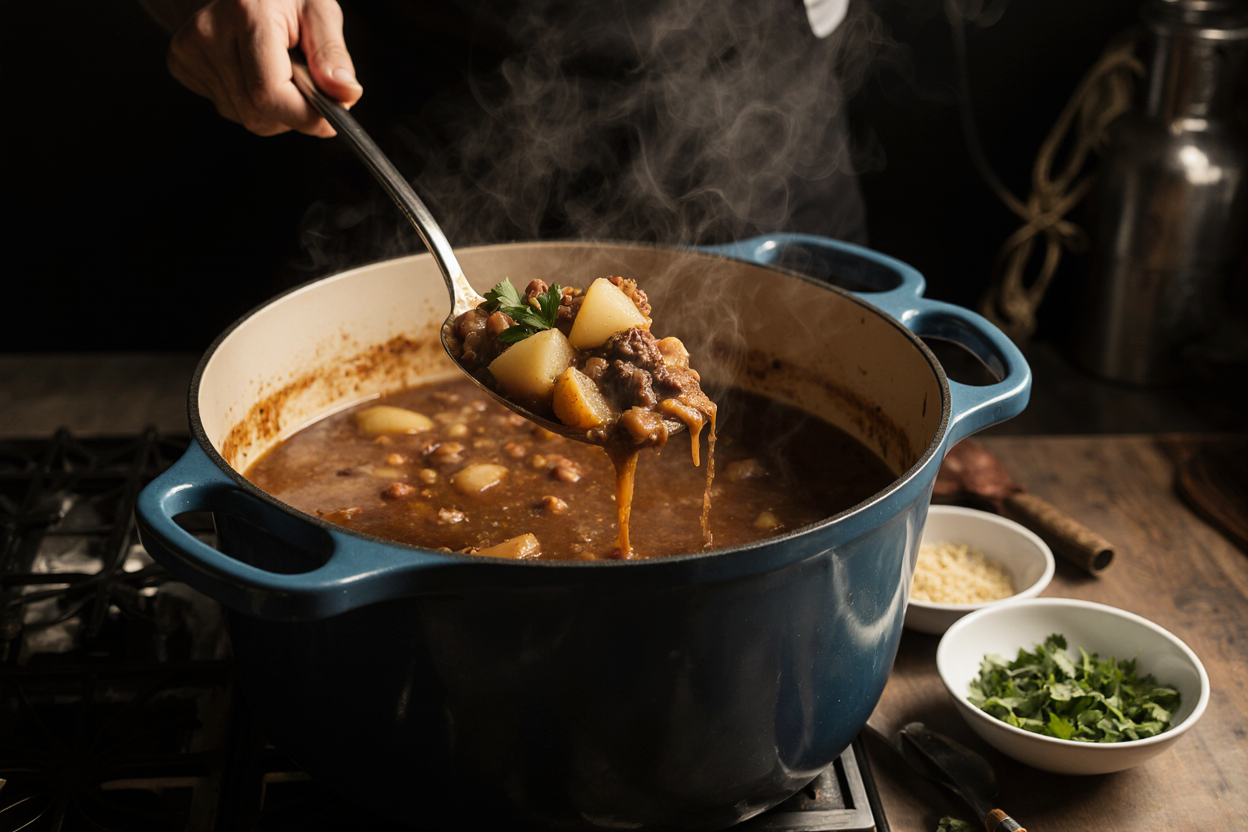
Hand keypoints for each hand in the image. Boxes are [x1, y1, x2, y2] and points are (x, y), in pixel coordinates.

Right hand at [167, 0, 362, 136]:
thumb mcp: (319, 11)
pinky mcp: (180, 62)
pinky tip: (251, 69)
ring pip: (243, 116)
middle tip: (305, 85)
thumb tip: (346, 94)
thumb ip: (333, 55)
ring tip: (276, 69)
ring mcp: (189, 48)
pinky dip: (249, 101)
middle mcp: (211, 31)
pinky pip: (226, 107)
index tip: (329, 120)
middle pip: (256, 113)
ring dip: (271, 108)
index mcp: (247, 14)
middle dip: (291, 114)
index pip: (270, 93)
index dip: (304, 117)